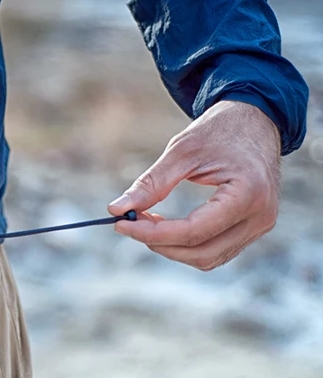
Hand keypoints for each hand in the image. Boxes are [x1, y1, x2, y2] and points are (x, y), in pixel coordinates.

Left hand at [108, 100, 280, 270]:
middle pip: (201, 253)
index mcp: (247, 194)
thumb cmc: (219, 130)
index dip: (152, 233)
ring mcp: (260, 225)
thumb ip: (150, 184)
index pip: (193, 231)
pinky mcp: (253, 227)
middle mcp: (260, 216)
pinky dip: (187, 245)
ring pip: (208, 257)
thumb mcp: (181, 151)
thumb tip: (116, 209)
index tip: (120, 224)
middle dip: (160, 243)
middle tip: (130, 223)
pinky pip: (216, 250)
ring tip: (146, 222)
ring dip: (172, 248)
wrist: (255, 120)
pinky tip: (166, 227)